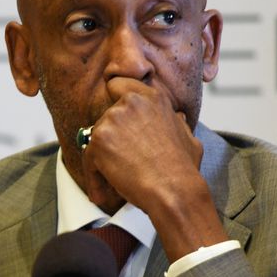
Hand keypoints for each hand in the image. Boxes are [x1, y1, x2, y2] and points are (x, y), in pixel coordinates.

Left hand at [81, 78, 226, 260]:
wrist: (174, 190)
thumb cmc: (183, 169)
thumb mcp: (188, 137)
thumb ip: (176, 123)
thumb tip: (176, 117)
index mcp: (153, 98)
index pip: (120, 84)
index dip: (113, 98)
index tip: (114, 116)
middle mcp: (131, 103)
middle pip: (106, 117)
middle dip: (111, 140)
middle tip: (120, 162)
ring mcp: (113, 119)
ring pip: (97, 139)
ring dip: (102, 160)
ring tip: (113, 182)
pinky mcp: (99, 139)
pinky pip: (88, 158)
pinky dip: (94, 177)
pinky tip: (102, 193)